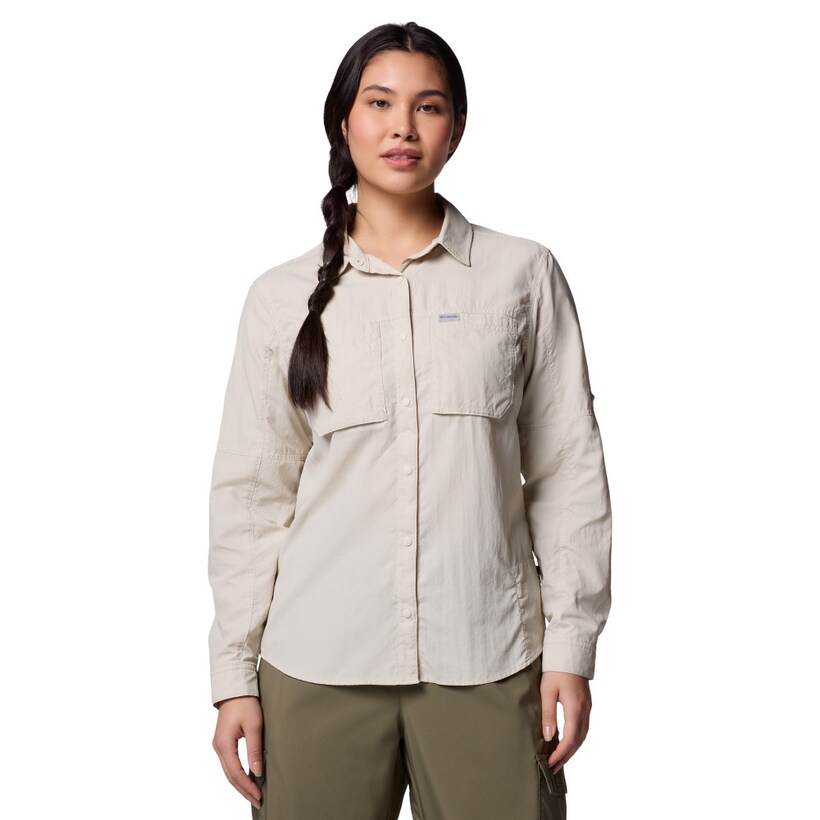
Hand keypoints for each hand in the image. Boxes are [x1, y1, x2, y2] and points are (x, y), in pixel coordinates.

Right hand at [212, 696, 264, 810]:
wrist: (235, 688)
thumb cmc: (245, 703)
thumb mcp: (254, 725)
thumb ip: (254, 749)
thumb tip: (257, 772)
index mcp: (224, 744)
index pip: (236, 773)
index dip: (247, 786)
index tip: (258, 795)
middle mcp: (218, 747)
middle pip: (230, 776)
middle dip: (243, 790)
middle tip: (258, 801)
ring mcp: (219, 745)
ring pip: (228, 772)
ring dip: (240, 784)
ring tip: (253, 794)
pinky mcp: (223, 742)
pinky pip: (229, 764)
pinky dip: (237, 774)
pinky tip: (246, 779)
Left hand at [539, 671, 591, 774]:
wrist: (571, 652)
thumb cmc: (556, 669)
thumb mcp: (547, 690)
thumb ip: (548, 714)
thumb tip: (549, 737)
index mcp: (575, 707)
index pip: (570, 739)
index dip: (561, 754)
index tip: (550, 764)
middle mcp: (585, 710)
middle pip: (578, 741)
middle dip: (566, 757)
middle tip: (553, 769)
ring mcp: (587, 707)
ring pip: (582, 736)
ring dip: (571, 750)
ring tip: (558, 760)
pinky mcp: (585, 704)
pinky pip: (583, 728)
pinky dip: (575, 739)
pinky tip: (566, 743)